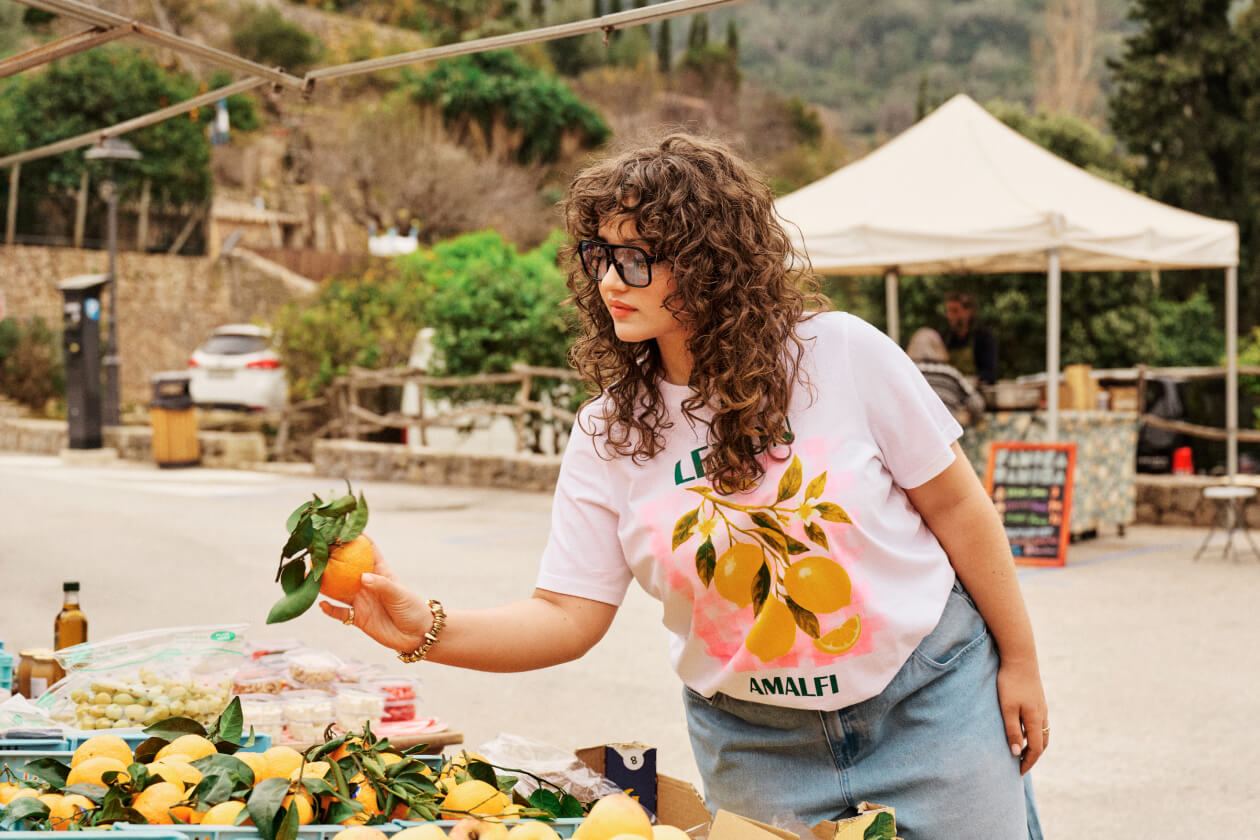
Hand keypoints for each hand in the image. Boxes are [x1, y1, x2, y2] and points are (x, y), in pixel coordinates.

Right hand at [318, 546, 431, 653]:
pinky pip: (340, 612)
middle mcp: (367, 584)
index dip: (357, 538)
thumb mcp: (399, 594)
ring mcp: (361, 600)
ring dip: (324, 584)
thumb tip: (363, 577)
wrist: (416, 636)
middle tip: (317, 552)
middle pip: (346, 568)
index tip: (342, 528)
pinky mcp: (357, 618)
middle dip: (332, 559)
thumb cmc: (412, 608)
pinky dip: (330, 609)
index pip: (368, 550)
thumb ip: (381, 585)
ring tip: (309, 576)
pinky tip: (321, 605)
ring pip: (337, 590)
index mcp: (380, 572)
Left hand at [997, 657, 1048, 774]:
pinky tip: (1024, 730)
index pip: (1035, 749)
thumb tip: (1016, 753)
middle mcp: (1042, 715)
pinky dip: (1035, 733)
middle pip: (1042, 743)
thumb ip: (1011, 731)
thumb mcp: (1007, 708)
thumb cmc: (1010, 683)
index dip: (1028, 762)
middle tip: (1021, 766)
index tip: (1019, 772)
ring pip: (1043, 732)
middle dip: (1033, 756)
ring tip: (1023, 751)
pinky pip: (1040, 722)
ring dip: (1035, 745)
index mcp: (1035, 720)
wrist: (1020, 658)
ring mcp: (1042, 707)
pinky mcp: (1038, 699)